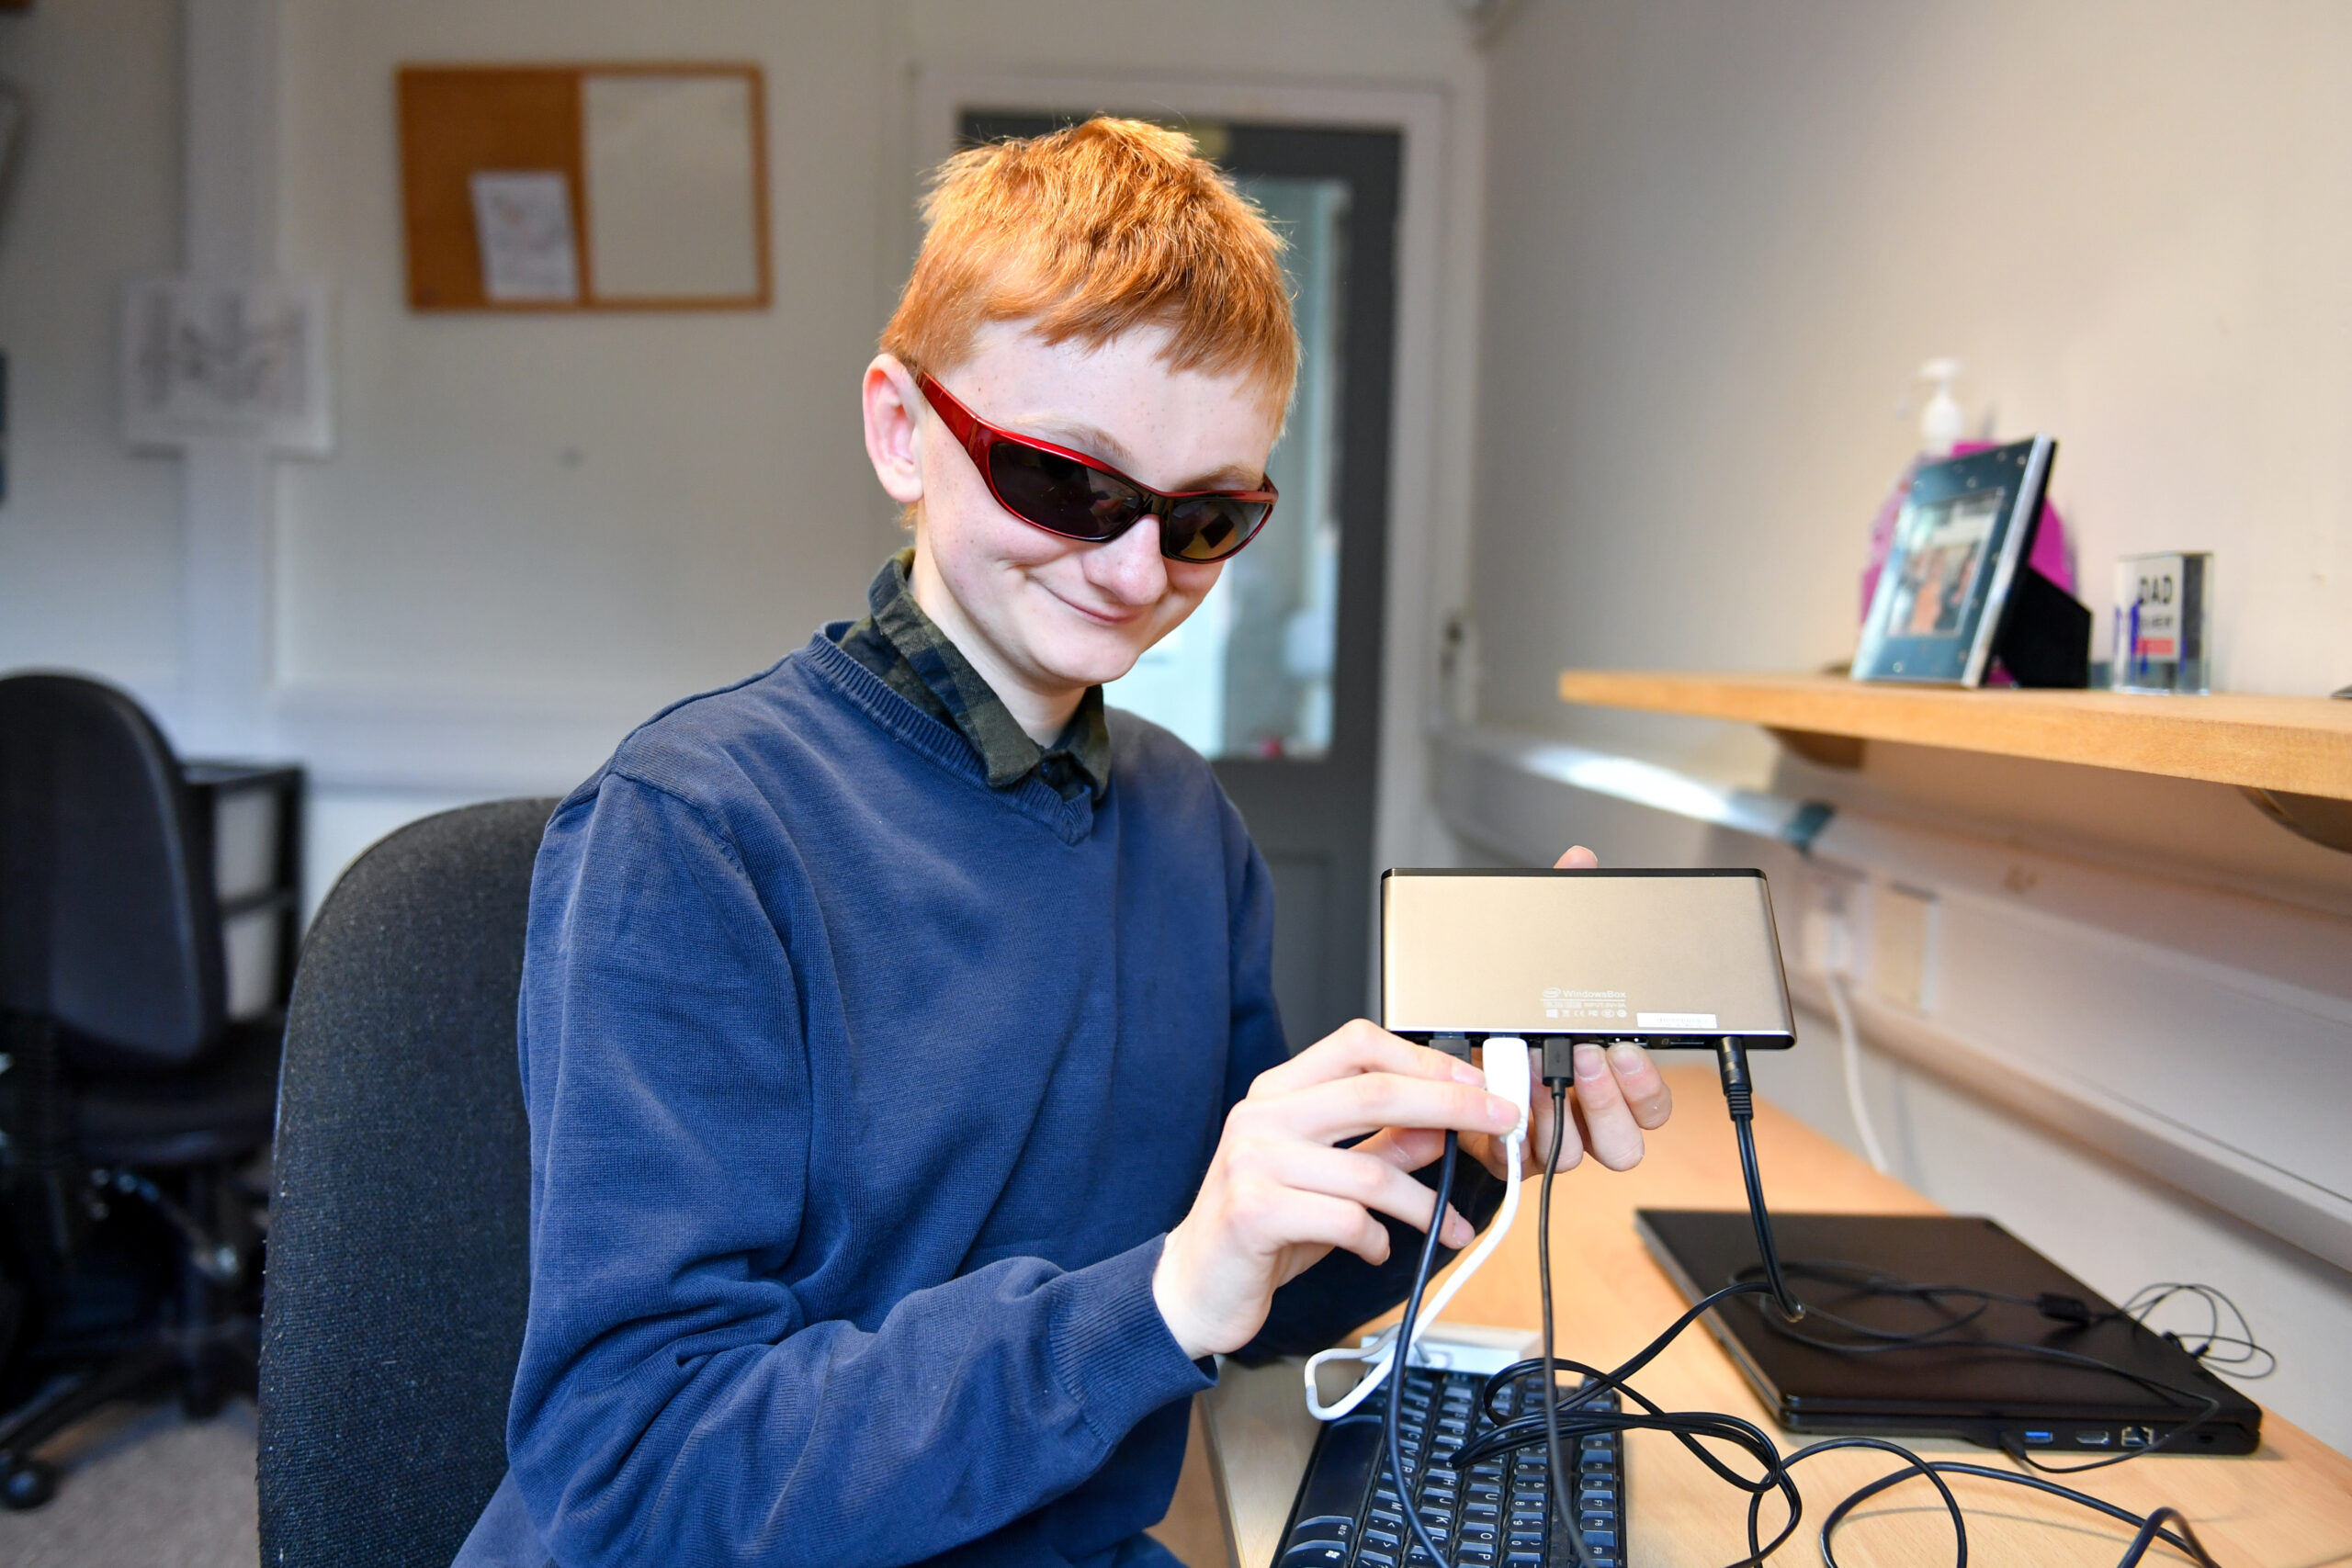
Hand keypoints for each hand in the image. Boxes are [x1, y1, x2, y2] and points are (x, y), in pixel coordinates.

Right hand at [1152, 1021, 1524, 1359]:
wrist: (1193, 1285)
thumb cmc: (1261, 1226)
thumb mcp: (1326, 1177)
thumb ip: (1381, 1147)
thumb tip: (1443, 1128)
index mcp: (1278, 1092)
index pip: (1358, 1045)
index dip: (1423, 1059)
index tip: (1473, 1083)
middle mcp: (1262, 1115)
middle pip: (1374, 1092)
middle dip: (1451, 1106)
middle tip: (1501, 1123)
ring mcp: (1254, 1161)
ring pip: (1371, 1170)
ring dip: (1425, 1204)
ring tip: (1446, 1226)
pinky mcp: (1255, 1212)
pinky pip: (1348, 1220)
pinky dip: (1378, 1240)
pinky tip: (1377, 1250)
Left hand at [1457, 847, 1673, 1183]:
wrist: (1451, 1061)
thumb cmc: (1509, 1014)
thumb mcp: (1538, 964)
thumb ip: (1563, 919)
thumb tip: (1580, 863)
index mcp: (1606, 1079)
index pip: (1652, 1102)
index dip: (1646, 1086)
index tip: (1625, 1050)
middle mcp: (1583, 1117)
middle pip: (1627, 1141)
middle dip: (1612, 1102)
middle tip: (1589, 1057)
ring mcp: (1546, 1138)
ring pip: (1580, 1157)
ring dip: (1563, 1120)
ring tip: (1541, 1076)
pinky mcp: (1504, 1149)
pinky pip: (1522, 1160)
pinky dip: (1515, 1131)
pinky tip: (1502, 1096)